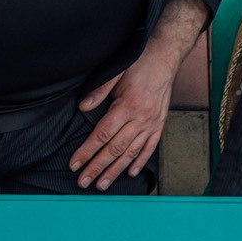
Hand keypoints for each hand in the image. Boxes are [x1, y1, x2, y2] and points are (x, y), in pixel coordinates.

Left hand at [72, 58, 171, 189]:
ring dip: (116, 170)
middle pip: (115, 149)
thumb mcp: (116, 72)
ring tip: (102, 185)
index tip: (75, 164)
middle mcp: (141, 118)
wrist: (167, 56)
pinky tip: (131, 173)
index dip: (86, 152)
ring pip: (131, 153)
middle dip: (97, 168)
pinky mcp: (160, 123)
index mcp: (128, 106)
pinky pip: (150, 147)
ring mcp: (152, 123)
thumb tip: (82, 107)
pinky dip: (140, 161)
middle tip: (83, 182)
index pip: (102, 136)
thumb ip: (99, 91)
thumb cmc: (140, 63)